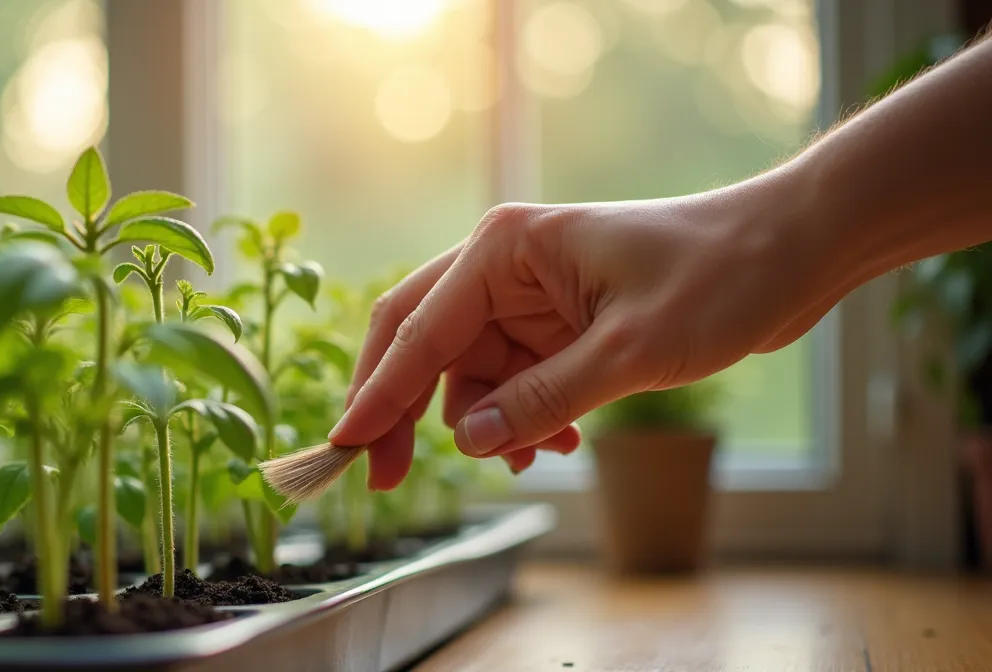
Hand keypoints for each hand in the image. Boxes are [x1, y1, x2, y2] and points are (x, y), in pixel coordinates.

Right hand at [328, 178, 844, 490]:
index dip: (379, 394)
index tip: (345, 447)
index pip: (418, 330)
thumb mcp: (628, 352)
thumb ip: (543, 400)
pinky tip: (561, 443)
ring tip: (539, 456)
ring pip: (471, 374)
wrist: (790, 252)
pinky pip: (513, 380)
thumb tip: (473, 443)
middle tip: (388, 478)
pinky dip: (524, 417)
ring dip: (490, 424)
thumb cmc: (718, 277)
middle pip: (423, 345)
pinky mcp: (557, 323)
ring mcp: (530, 296)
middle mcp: (504, 268)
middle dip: (407, 412)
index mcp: (504, 250)